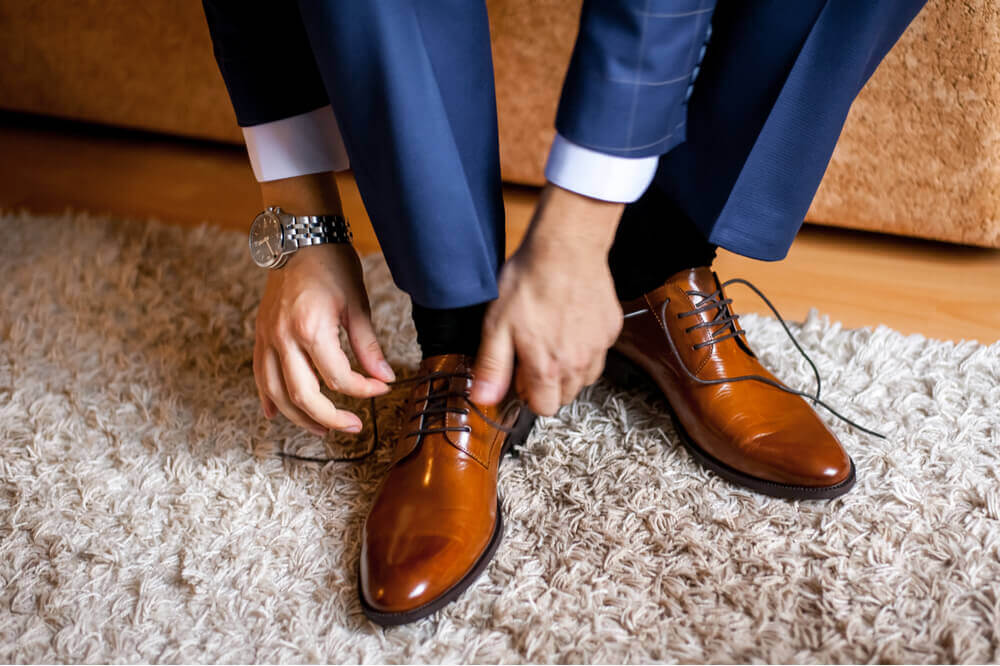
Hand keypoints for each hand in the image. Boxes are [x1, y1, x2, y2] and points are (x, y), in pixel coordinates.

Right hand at [255, 243, 394, 435]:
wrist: (299, 236)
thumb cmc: (331, 264)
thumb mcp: (357, 304)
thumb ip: (368, 345)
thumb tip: (384, 377)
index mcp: (311, 328)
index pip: (338, 378)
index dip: (363, 390)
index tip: (382, 388)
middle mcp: (283, 337)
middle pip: (303, 395)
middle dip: (330, 417)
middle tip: (354, 426)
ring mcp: (267, 337)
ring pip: (276, 392)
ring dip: (298, 417)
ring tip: (322, 429)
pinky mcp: (261, 334)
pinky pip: (260, 375)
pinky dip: (268, 398)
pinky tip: (277, 414)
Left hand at [470, 184, 623, 415]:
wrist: (566, 248)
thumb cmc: (528, 283)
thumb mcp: (497, 325)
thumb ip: (493, 367)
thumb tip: (484, 398)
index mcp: (548, 368)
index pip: (544, 408)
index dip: (528, 394)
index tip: (520, 373)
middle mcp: (578, 364)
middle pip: (565, 396)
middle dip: (549, 383)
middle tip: (535, 353)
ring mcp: (599, 347)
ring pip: (585, 377)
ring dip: (569, 368)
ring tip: (554, 338)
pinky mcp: (611, 329)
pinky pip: (599, 352)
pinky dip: (586, 346)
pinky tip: (572, 323)